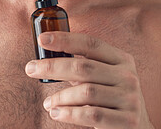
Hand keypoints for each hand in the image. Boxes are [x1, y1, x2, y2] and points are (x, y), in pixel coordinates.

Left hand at [25, 31, 153, 127]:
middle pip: (83, 67)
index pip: (91, 44)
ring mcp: (129, 99)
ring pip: (85, 92)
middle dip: (53, 67)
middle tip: (31, 69)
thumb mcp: (107, 77)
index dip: (66, 39)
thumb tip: (50, 56)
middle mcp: (128, 76)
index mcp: (122, 59)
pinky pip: (91, 115)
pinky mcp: (127, 121)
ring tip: (48, 102)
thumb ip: (85, 66)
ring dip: (60, 96)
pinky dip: (69, 114)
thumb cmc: (113, 98)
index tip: (42, 39)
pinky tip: (57, 113)